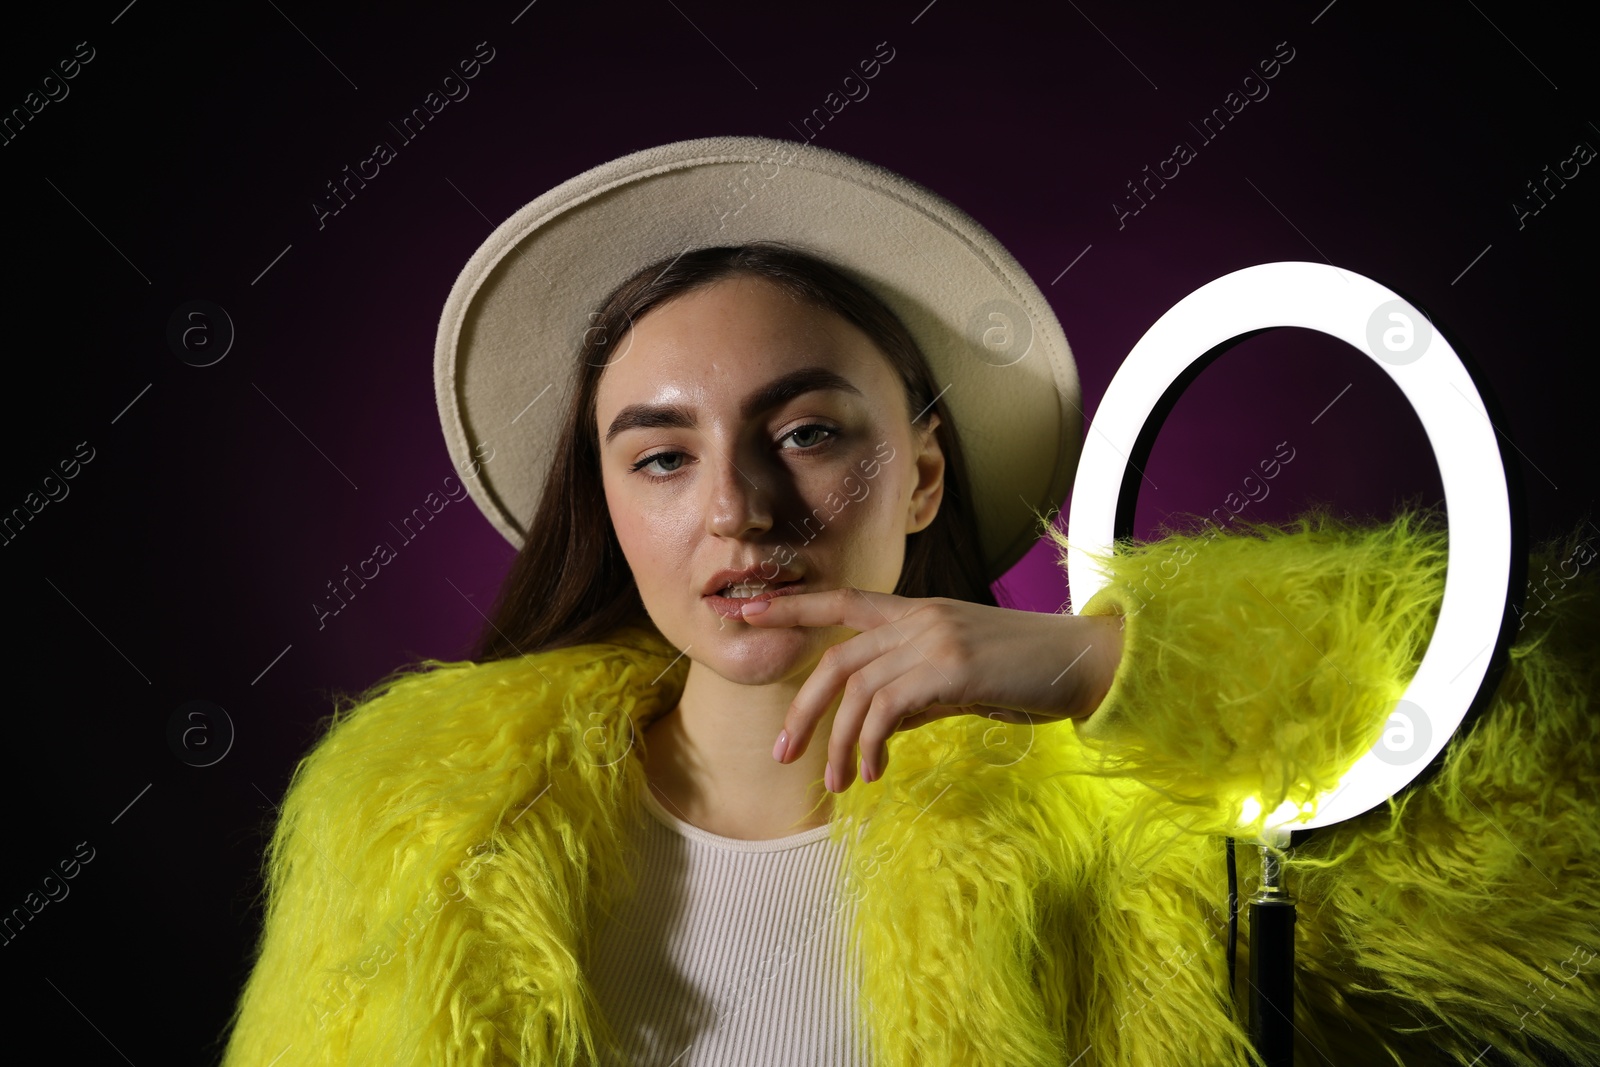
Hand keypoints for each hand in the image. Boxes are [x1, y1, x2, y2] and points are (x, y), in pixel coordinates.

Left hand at [740, 587, 1123, 791]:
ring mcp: (933, 640)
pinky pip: (887, 710)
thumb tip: (874, 729)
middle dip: (802, 709)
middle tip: (783, 753)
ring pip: (857, 691)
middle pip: (835, 660)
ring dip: (837, 743)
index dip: (789, 606)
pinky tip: (872, 772)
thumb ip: (913, 692)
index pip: (840, 602)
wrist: (1081, 662)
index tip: (743, 611)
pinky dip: (870, 744)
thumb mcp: (958, 677)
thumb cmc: (1022, 672)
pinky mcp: (950, 668)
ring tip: (836, 782)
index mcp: (916, 612)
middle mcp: (917, 619)